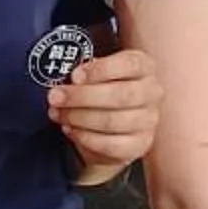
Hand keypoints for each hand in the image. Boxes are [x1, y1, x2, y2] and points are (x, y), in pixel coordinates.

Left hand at [52, 44, 162, 172]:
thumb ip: (87, 73)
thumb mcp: (96, 74)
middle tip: (56, 97)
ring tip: (59, 114)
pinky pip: (110, 144)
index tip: (75, 76)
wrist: (112, 126)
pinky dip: (85, 138)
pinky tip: (71, 130)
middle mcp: (152, 92)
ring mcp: (149, 120)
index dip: (100, 69)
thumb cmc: (103, 91)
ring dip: (79, 118)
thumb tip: (73, 80)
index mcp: (144, 66)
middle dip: (82, 97)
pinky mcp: (140, 144)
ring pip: (113, 121)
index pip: (130, 64)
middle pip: (120, 95)